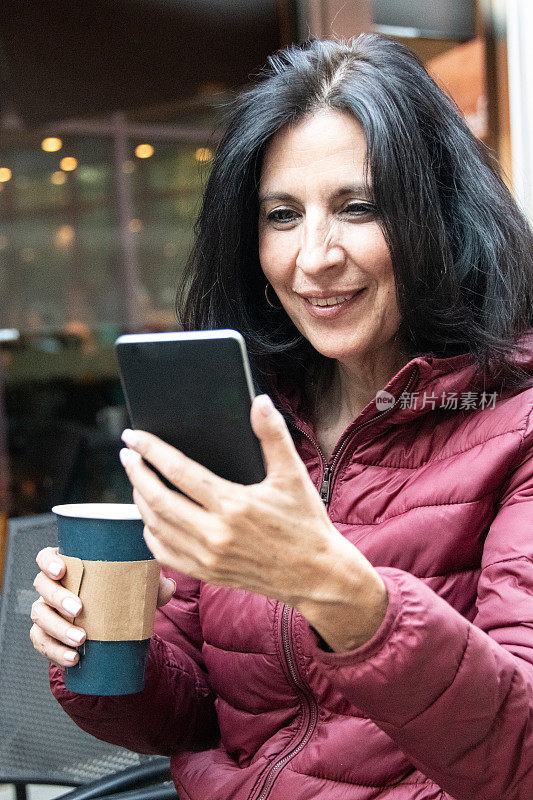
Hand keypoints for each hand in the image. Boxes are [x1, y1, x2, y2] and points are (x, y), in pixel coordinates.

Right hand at [30, 547, 175, 668]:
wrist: (110, 622)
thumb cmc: (119, 593)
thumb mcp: (136, 584)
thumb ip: (153, 584)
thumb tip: (169, 587)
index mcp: (68, 566)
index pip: (46, 557)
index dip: (48, 562)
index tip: (62, 570)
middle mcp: (51, 586)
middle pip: (42, 587)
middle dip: (57, 598)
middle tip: (79, 609)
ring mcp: (46, 610)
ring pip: (39, 616)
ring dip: (57, 628)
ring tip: (81, 640)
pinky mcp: (47, 635)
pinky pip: (41, 643)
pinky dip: (54, 652)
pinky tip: (73, 658)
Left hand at [119, 394, 387, 649]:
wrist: (317, 575)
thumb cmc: (306, 523)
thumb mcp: (293, 475)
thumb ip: (273, 435)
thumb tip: (260, 401)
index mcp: (233, 504)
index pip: (178, 470)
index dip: (151, 450)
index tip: (133, 436)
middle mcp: (215, 533)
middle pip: (158, 498)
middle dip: (136, 473)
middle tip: (127, 454)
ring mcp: (208, 557)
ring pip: (156, 525)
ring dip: (140, 500)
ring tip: (137, 480)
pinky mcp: (207, 573)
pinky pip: (164, 553)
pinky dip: (150, 532)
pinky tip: (151, 517)